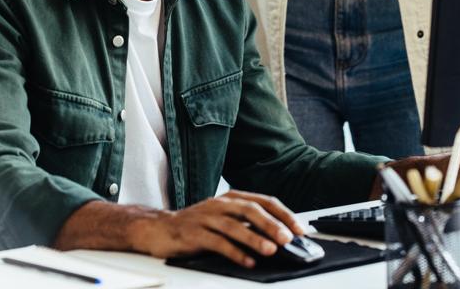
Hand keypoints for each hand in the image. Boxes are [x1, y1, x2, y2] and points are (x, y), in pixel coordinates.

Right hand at [131, 190, 303, 267]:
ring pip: (234, 225)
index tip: (300, 229)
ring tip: (270, 250)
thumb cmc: (197, 225)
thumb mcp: (225, 218)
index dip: (284, 214)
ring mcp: (206, 217)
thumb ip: (248, 224)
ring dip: (255, 238)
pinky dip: (234, 253)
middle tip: (287, 238)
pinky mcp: (194, 233)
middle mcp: (220, 204)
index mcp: (231, 198)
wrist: (160, 228)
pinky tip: (247, 262)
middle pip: (250, 209)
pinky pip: (217, 242)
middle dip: (272, 224)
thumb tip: (279, 236)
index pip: (264, 201)